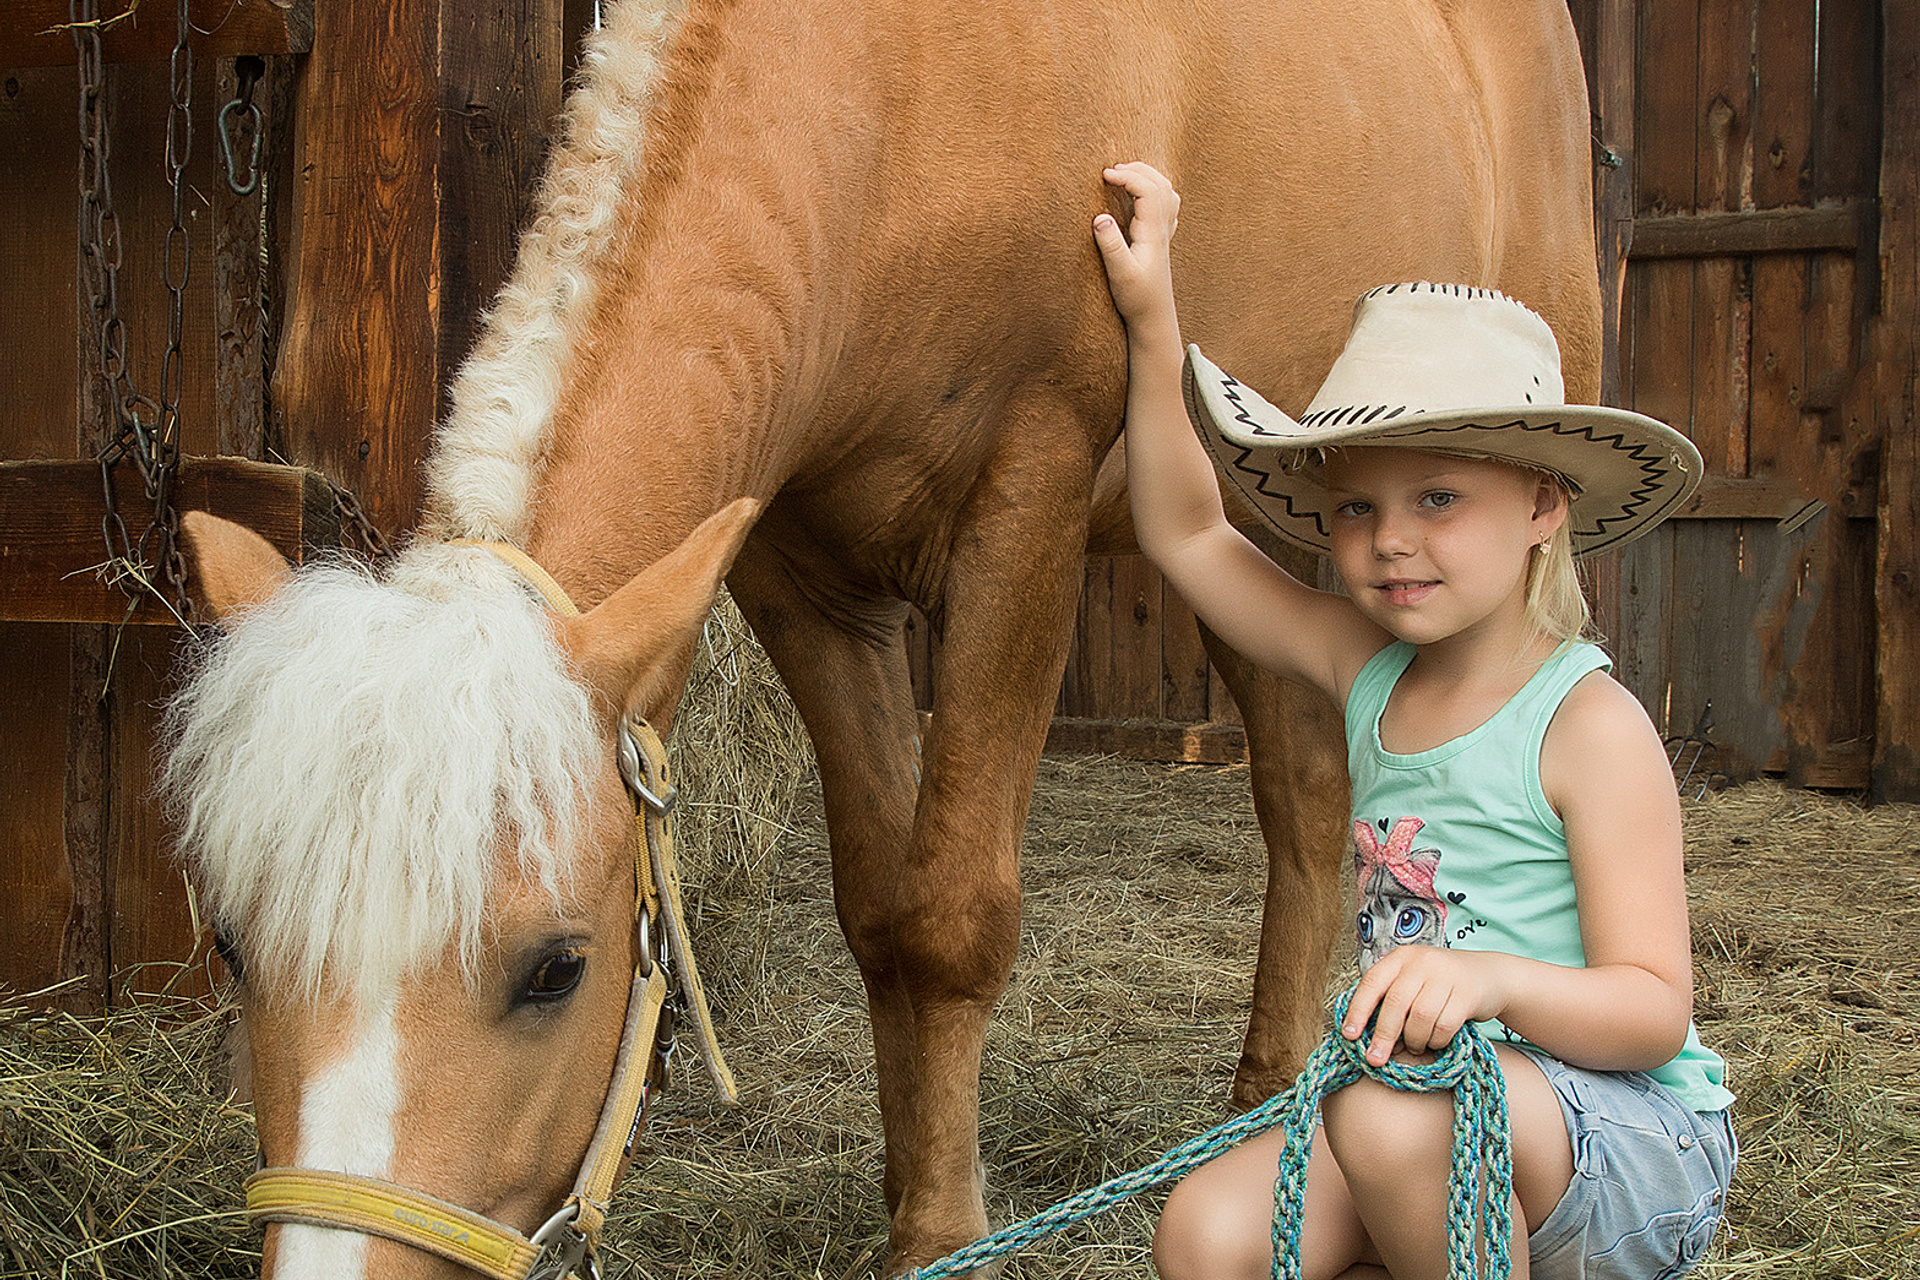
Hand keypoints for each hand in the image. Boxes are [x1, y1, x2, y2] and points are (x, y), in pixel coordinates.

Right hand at [1092, 161, 1180, 329]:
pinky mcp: (1161, 240)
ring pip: (1167, 192)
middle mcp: (1163, 229)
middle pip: (1161, 184)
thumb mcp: (1120, 274)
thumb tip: (1100, 217)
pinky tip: (1141, 197)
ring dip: (1148, 176)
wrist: (1154, 317)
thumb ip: (1111, 245)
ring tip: (1124, 175)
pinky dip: (1154, 190)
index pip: (1147, 190)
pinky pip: (1166, 205)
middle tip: (1111, 170)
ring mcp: (1165, 233)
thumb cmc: (1138, 298)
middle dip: (1138, 169)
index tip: (1104, 175)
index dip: (1127, 176)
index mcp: (1153, 232)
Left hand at [1340, 946, 1512, 1066]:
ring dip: (1414, 1040)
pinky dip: (1436, 1040)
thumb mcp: (1413, 980)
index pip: (1372, 982)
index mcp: (1401, 957)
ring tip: (1414, 1047)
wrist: (1489, 975)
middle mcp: (1422, 961)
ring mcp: (1446, 975)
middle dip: (1383, 1035)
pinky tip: (1436, 1042)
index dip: (1357, 1010)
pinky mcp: (1468, 993)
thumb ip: (1390, 998)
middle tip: (1376, 1059)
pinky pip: (1445, 1026)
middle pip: (1395, 1004)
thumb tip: (1363, 1035)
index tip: (1349, 1035)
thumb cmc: (1441, 984)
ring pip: (1420, 1018)